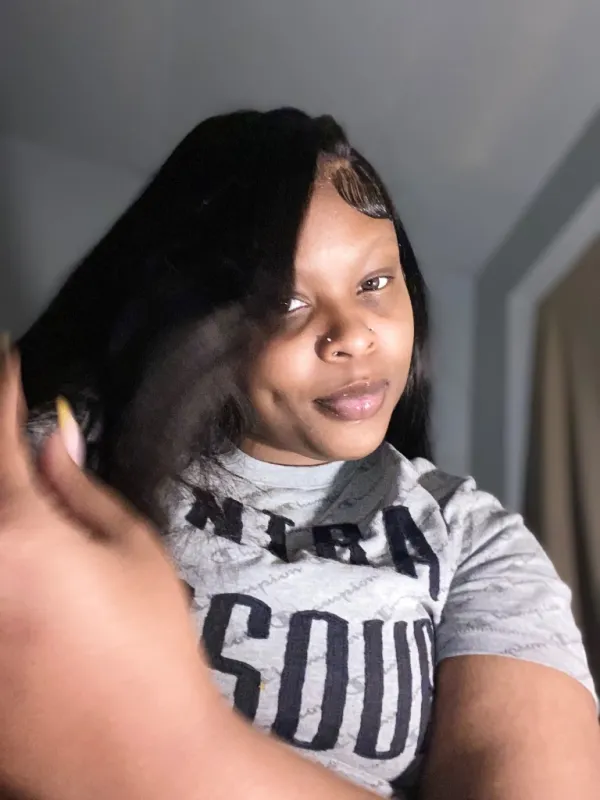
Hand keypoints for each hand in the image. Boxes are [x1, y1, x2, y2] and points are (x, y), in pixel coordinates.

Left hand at [0, 343, 218, 799]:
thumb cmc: (150, 647)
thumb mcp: (134, 552)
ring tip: (23, 497)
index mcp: (16, 533)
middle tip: (8, 425)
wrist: (132, 759)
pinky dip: (0, 548)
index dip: (1, 386)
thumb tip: (52, 438)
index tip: (5, 357)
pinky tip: (24, 560)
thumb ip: (78, 489)